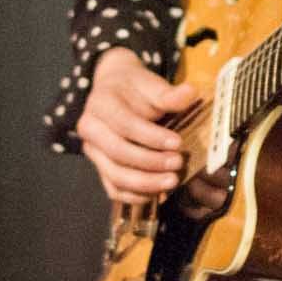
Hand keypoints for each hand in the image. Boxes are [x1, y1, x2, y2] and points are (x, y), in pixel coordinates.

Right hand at [75, 48, 209, 206]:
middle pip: (118, 152)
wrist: (115, 91)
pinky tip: (159, 192)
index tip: (177, 143)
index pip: (125, 124)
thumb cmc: (134, 88)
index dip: (152, 137)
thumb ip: (168, 93)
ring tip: (172, 181)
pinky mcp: (100, 167)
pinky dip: (136, 196)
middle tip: (178, 163)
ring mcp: (93, 151)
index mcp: (101, 104)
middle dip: (150, 162)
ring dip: (146, 183)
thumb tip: (190, 93)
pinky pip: (114, 189)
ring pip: (115, 175)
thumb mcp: (150, 84)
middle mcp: (91, 129)